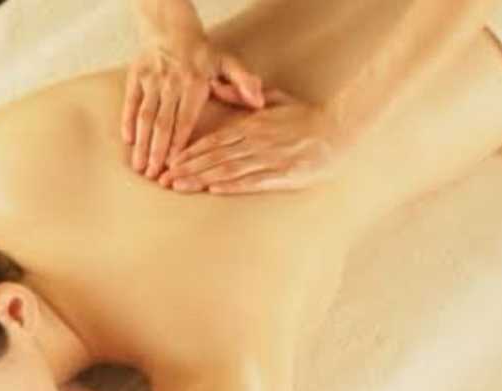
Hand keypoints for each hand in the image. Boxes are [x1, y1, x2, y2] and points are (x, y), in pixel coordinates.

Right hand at [123, 34, 264, 179]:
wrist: (171, 27)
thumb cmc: (201, 53)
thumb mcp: (227, 63)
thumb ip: (244, 82)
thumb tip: (259, 102)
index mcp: (195, 83)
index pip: (185, 120)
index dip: (178, 144)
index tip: (175, 165)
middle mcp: (172, 83)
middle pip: (162, 123)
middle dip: (156, 151)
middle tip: (153, 175)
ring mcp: (152, 80)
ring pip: (145, 116)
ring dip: (142, 143)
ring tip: (139, 166)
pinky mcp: (135, 76)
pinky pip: (130, 102)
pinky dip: (127, 121)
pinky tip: (128, 141)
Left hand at [159, 88, 340, 193]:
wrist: (338, 130)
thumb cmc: (307, 118)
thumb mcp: (276, 100)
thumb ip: (247, 97)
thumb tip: (220, 89)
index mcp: (252, 125)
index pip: (213, 140)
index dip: (189, 152)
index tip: (170, 160)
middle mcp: (256, 141)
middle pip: (213, 156)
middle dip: (186, 168)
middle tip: (163, 178)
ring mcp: (268, 158)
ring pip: (228, 169)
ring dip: (201, 179)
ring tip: (179, 186)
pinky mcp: (283, 174)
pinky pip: (252, 181)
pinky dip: (232, 185)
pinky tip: (213, 190)